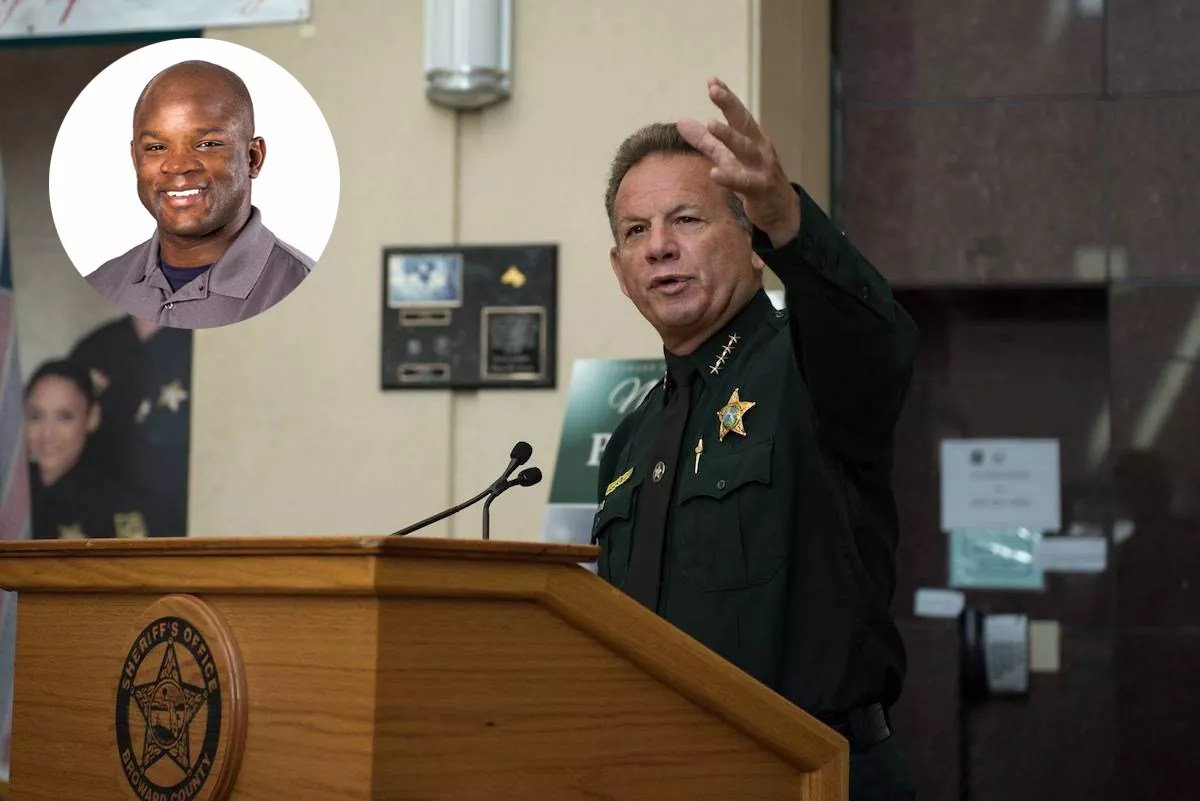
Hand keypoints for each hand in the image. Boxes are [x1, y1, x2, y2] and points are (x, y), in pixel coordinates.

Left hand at [677, 77, 800, 247]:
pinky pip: (744, 182)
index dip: (726, 97)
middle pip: (744, 123)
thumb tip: (681, 121)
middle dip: (730, 104)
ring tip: (711, 123)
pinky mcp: (760, 189)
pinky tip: (715, 173)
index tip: (712, 80)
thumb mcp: (728, 157)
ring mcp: (761, 168)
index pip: (738, 114)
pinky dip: (730, 177)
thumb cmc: (754, 179)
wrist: (781, 211)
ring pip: (745, 148)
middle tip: (714, 89)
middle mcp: (759, 149)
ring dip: (729, 135)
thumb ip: (706, 140)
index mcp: (752, 139)